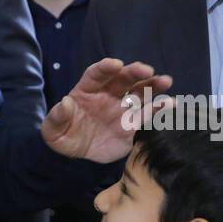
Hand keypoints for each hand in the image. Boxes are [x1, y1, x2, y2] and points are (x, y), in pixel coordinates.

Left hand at [41, 59, 171, 162]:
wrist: (77, 157)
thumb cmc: (63, 137)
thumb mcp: (51, 131)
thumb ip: (56, 117)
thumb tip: (64, 103)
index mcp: (87, 91)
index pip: (97, 74)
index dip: (106, 68)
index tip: (116, 64)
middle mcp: (108, 94)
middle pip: (123, 79)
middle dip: (134, 72)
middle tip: (146, 69)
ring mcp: (122, 108)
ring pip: (139, 92)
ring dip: (152, 85)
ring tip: (165, 81)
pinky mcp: (132, 124)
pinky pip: (148, 114)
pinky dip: (160, 108)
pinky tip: (171, 103)